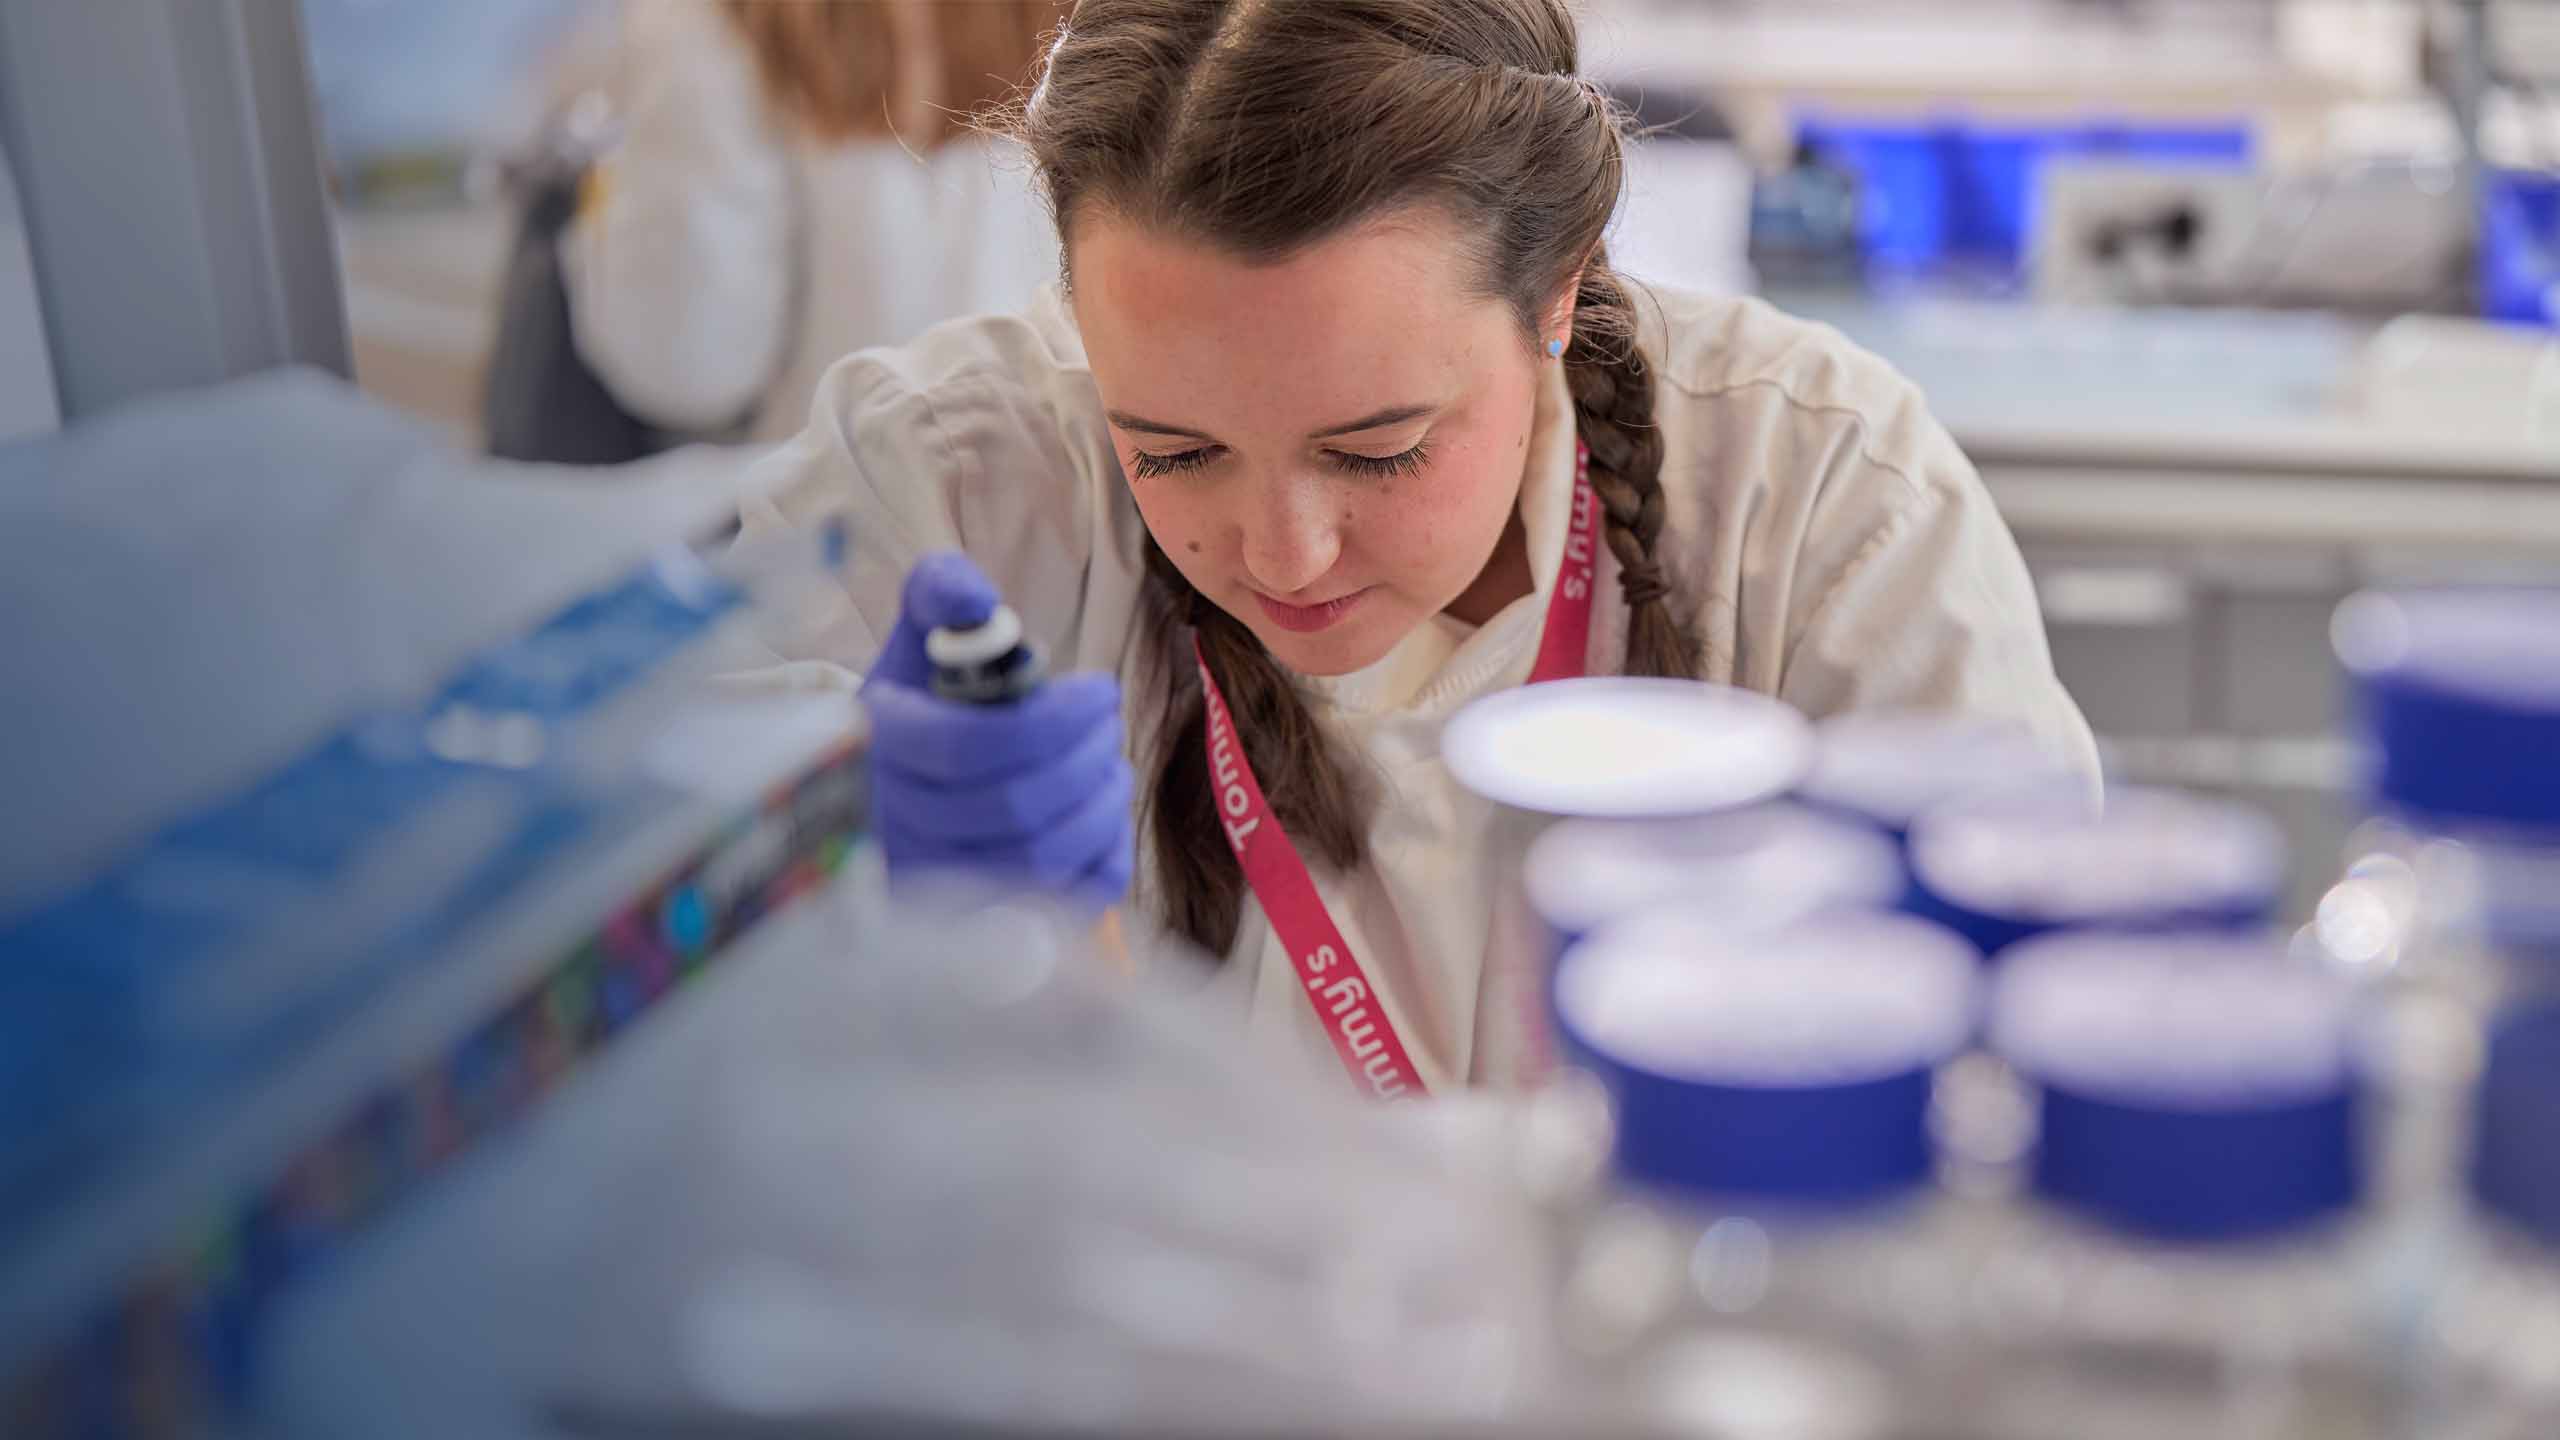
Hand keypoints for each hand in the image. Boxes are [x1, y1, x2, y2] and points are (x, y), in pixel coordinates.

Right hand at [862, 554, 1134, 909]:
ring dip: (1099, 805)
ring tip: (1110, 765)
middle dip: (1086, 757)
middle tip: (1109, 725)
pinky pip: (1062, 905)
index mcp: (881, 745)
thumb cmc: (921, 699)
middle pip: (1015, 806)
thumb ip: (943, 592)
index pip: (972, 747)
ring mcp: (934, 882)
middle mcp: (896, 823)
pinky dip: (1102, 858)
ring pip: (1040, 861)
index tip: (1100, 690)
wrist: (893, 781)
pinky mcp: (976, 922)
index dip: (1055, 719)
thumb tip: (975, 597)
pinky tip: (1101, 816)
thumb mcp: (920, 636)